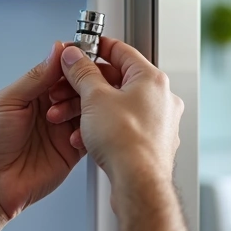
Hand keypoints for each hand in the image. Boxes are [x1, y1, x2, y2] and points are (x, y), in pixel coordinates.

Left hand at [0, 42, 87, 220]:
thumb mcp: (9, 102)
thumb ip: (35, 77)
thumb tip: (55, 52)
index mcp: (35, 92)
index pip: (61, 68)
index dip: (73, 62)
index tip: (82, 58)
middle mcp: (52, 107)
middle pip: (79, 86)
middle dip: (81, 85)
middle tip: (76, 89)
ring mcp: (63, 127)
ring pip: (89, 108)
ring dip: (82, 109)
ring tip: (62, 118)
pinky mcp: (73, 148)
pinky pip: (91, 134)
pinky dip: (88, 132)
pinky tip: (73, 135)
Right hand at [50, 38, 182, 188]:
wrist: (138, 183)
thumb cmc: (126, 143)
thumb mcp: (94, 98)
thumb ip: (82, 72)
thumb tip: (75, 57)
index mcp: (152, 79)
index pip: (122, 51)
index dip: (97, 47)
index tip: (82, 49)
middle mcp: (161, 98)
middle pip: (118, 79)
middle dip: (86, 85)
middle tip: (68, 85)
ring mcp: (159, 121)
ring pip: (118, 105)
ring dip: (90, 109)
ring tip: (69, 116)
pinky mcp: (153, 142)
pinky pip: (123, 125)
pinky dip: (103, 127)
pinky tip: (85, 136)